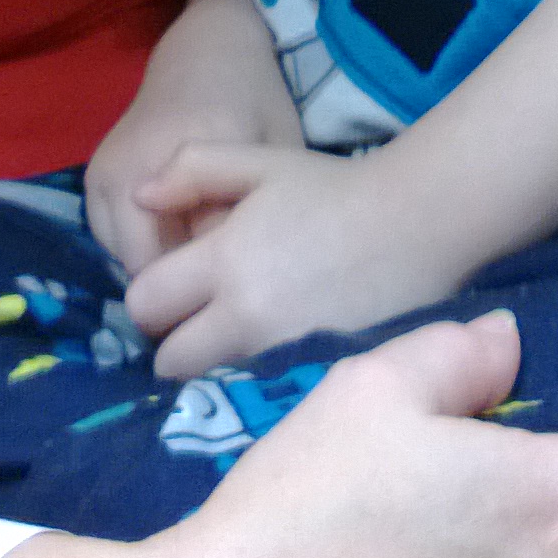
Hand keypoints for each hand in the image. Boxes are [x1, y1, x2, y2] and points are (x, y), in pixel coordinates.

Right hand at [83, 0, 302, 280]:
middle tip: (219, 298)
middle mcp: (134, 167)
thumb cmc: (254, 99)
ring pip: (126, 263)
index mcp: (190, 153)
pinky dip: (143, 253)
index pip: (194, 257)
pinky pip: (114, 244)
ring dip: (161, 274)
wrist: (206, 49)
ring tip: (200, 264)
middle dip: (182, 295)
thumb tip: (228, 290)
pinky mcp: (93, 179)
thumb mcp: (276, 154)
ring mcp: (105, 175)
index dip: (217, 291)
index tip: (240, 303)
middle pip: (149, 270)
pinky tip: (177, 238)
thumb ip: (254, 217)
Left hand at [124, 144, 457, 371]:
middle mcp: (244, 317)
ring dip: (215, 367)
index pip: (144, 305)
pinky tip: (274, 355)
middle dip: (177, 344)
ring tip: (242, 338)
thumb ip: (191, 170)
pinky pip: (261, 395)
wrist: (417, 224)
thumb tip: (140, 197)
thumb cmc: (331, 189)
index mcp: (223, 261)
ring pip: (213, 385)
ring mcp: (281, 355)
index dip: (152, 298)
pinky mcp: (314, 377)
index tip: (176, 290)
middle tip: (204, 322)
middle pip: (170, 363)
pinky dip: (259, 382)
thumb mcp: (259, 162)